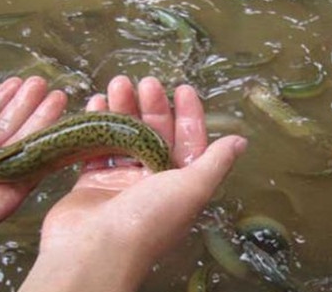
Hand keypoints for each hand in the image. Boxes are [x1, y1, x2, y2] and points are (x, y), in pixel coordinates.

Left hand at [0, 70, 67, 277]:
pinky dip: (48, 149)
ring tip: (57, 96)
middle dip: (25, 105)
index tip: (15, 82)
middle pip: (6, 128)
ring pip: (22, 144)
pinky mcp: (7, 196)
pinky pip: (32, 169)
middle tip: (41, 84)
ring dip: (41, 120)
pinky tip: (60, 128)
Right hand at [19, 76, 246, 291]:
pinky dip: (96, 125)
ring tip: (118, 84)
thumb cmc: (148, 219)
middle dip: (152, 107)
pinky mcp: (91, 182)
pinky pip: (96, 147)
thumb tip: (240, 142)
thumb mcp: (192, 189)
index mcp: (180, 185)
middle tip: (145, 82)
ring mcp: (121, 183)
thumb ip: (215, 163)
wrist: (93, 250)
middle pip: (154, 135)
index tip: (183, 88)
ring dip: (123, 110)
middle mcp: (152, 183)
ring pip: (125, 137)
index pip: (189, 143)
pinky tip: (96, 103)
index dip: (189, 115)